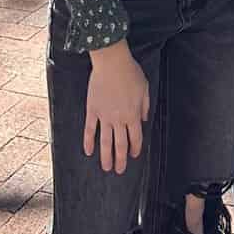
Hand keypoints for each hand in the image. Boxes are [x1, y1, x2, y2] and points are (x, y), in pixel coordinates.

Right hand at [85, 42, 149, 173]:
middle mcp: (119, 119)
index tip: (133, 156)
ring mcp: (104, 116)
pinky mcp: (92, 110)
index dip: (135, 148)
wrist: (112, 62)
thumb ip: (144, 106)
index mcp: (133, 114)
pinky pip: (90, 129)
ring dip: (106, 156)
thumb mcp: (144, 88)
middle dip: (120, 159)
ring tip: (106, 167)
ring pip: (105, 142)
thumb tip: (143, 120)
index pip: (135, 138)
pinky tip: (88, 151)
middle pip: (120, 144)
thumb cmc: (130, 73)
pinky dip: (89, 142)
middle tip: (119, 171)